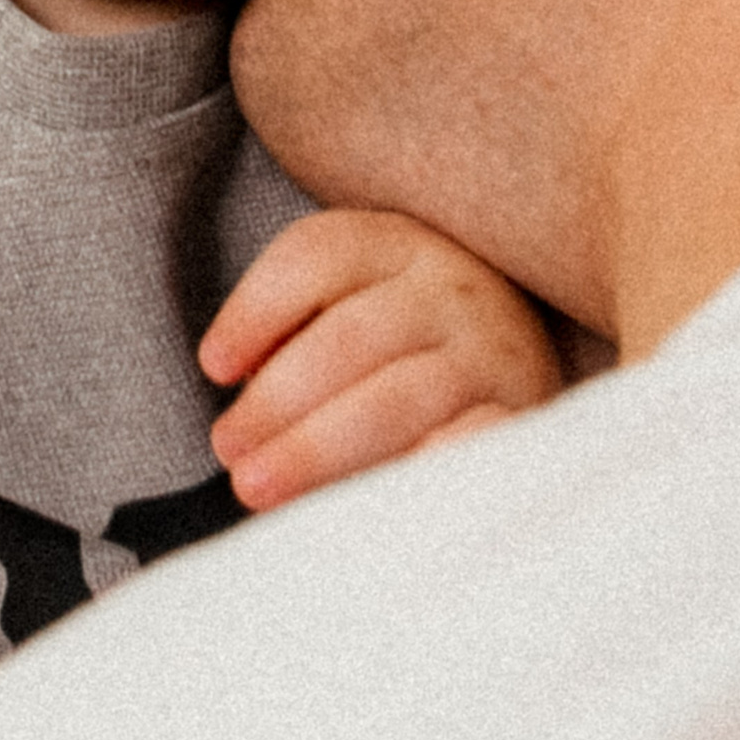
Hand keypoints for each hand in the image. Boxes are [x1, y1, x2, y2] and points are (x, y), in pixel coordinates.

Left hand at [200, 209, 562, 511]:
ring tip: (258, 486)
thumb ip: (294, 339)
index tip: (214, 368)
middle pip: (349, 336)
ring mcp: (493, 351)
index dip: (255, 310)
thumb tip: (239, 423)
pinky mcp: (525, 415)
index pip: (316, 256)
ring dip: (317, 448)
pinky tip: (372, 496)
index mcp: (395, 243)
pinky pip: (470, 443)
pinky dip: (419, 467)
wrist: (516, 363)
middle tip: (229, 451)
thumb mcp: (349, 309)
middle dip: (277, 399)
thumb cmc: (398, 343)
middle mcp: (451, 285)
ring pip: (395, 397)